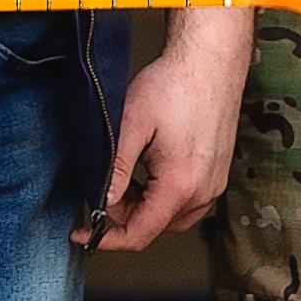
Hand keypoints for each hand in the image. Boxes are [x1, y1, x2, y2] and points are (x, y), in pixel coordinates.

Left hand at [91, 11, 247, 250]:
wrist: (210, 61)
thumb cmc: (173, 86)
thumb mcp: (131, 126)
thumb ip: (116, 170)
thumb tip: (101, 203)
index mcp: (181, 185)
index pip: (139, 234)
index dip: (106, 239)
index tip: (82, 232)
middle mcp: (204, 191)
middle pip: (155, 227)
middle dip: (123, 217)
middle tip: (101, 188)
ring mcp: (215, 183)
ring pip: (172, 217)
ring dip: (144, 207)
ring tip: (125, 179)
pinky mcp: (218, 172)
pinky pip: (188, 202)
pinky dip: (163, 197)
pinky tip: (149, 172)